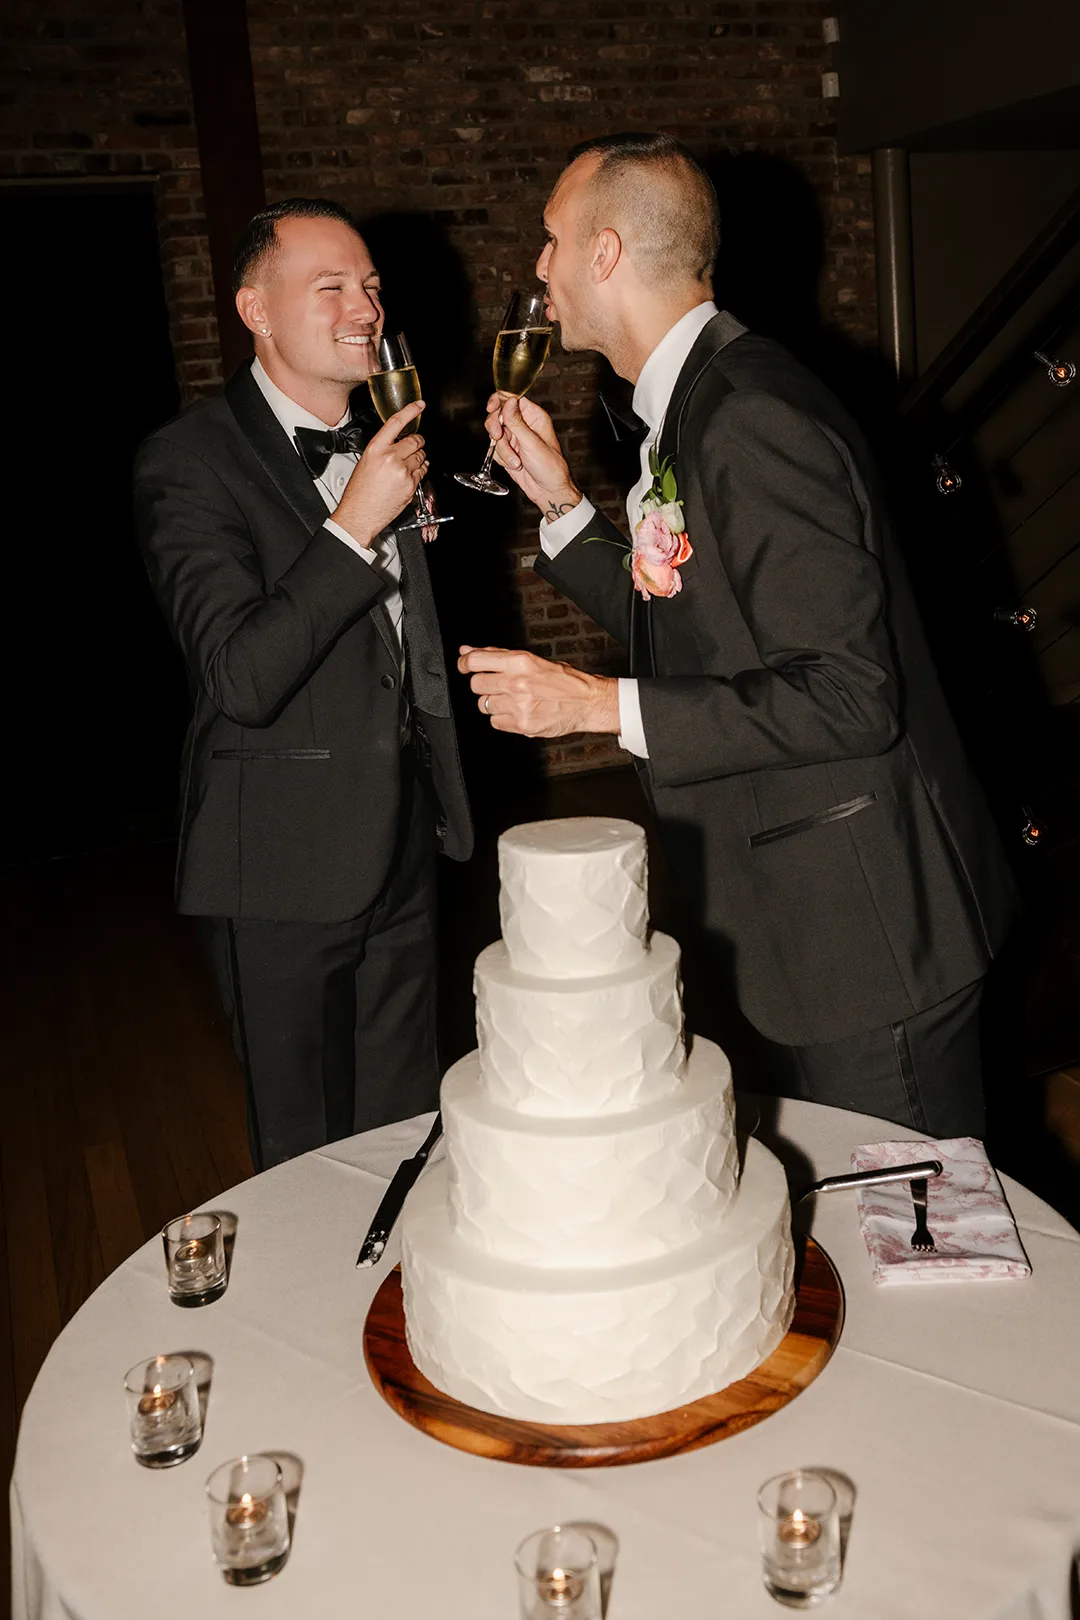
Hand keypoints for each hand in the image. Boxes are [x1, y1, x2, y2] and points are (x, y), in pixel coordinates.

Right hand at [332, 401, 427, 545]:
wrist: (360, 515)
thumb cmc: (359, 492)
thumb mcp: (365, 463)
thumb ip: (381, 451)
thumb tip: (394, 445)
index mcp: (376, 448)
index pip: (396, 422)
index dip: (410, 411)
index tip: (419, 405)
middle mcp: (391, 458)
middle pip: (415, 440)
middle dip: (417, 441)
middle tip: (415, 444)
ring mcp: (403, 472)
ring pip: (421, 456)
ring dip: (419, 458)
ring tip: (408, 465)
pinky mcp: (411, 485)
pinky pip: (422, 472)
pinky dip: (420, 472)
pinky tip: (410, 476)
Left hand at [458, 645, 619, 737]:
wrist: (586, 702)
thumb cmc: (562, 680)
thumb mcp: (530, 660)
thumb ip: (496, 655)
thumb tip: (467, 650)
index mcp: (519, 662)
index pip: (475, 661)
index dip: (464, 663)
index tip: (463, 666)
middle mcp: (516, 683)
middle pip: (476, 685)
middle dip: (484, 685)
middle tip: (499, 685)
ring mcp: (518, 706)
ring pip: (484, 705)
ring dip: (494, 703)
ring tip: (513, 700)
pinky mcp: (522, 724)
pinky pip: (495, 722)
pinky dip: (502, 718)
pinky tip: (517, 712)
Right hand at [483, 394, 581, 521]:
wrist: (548, 491)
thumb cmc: (550, 467)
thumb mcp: (532, 443)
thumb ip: (516, 422)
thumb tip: (508, 400)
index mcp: (534, 416)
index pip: (513, 398)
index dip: (500, 400)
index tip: (491, 408)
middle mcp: (523, 424)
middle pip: (499, 415)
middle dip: (496, 428)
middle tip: (498, 437)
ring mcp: (515, 438)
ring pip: (495, 433)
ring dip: (502, 450)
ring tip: (516, 461)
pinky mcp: (508, 451)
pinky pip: (495, 448)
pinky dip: (501, 458)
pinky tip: (515, 465)